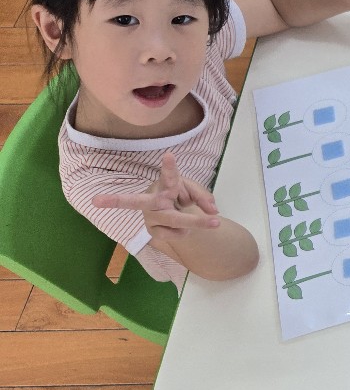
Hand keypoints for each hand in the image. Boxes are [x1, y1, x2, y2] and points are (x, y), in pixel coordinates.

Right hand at [91, 152, 220, 240]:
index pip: (169, 176)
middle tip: (96, 200)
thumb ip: (204, 197)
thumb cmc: (180, 196)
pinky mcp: (152, 232)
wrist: (178, 215)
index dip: (169, 167)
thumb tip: (213, 210)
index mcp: (165, 185)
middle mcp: (152, 200)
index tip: (169, 155)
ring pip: (174, 220)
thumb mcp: (194, 192)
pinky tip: (180, 227)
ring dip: (197, 223)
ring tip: (213, 223)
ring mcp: (150, 217)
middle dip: (116, 201)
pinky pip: (178, 234)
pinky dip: (187, 231)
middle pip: (136, 202)